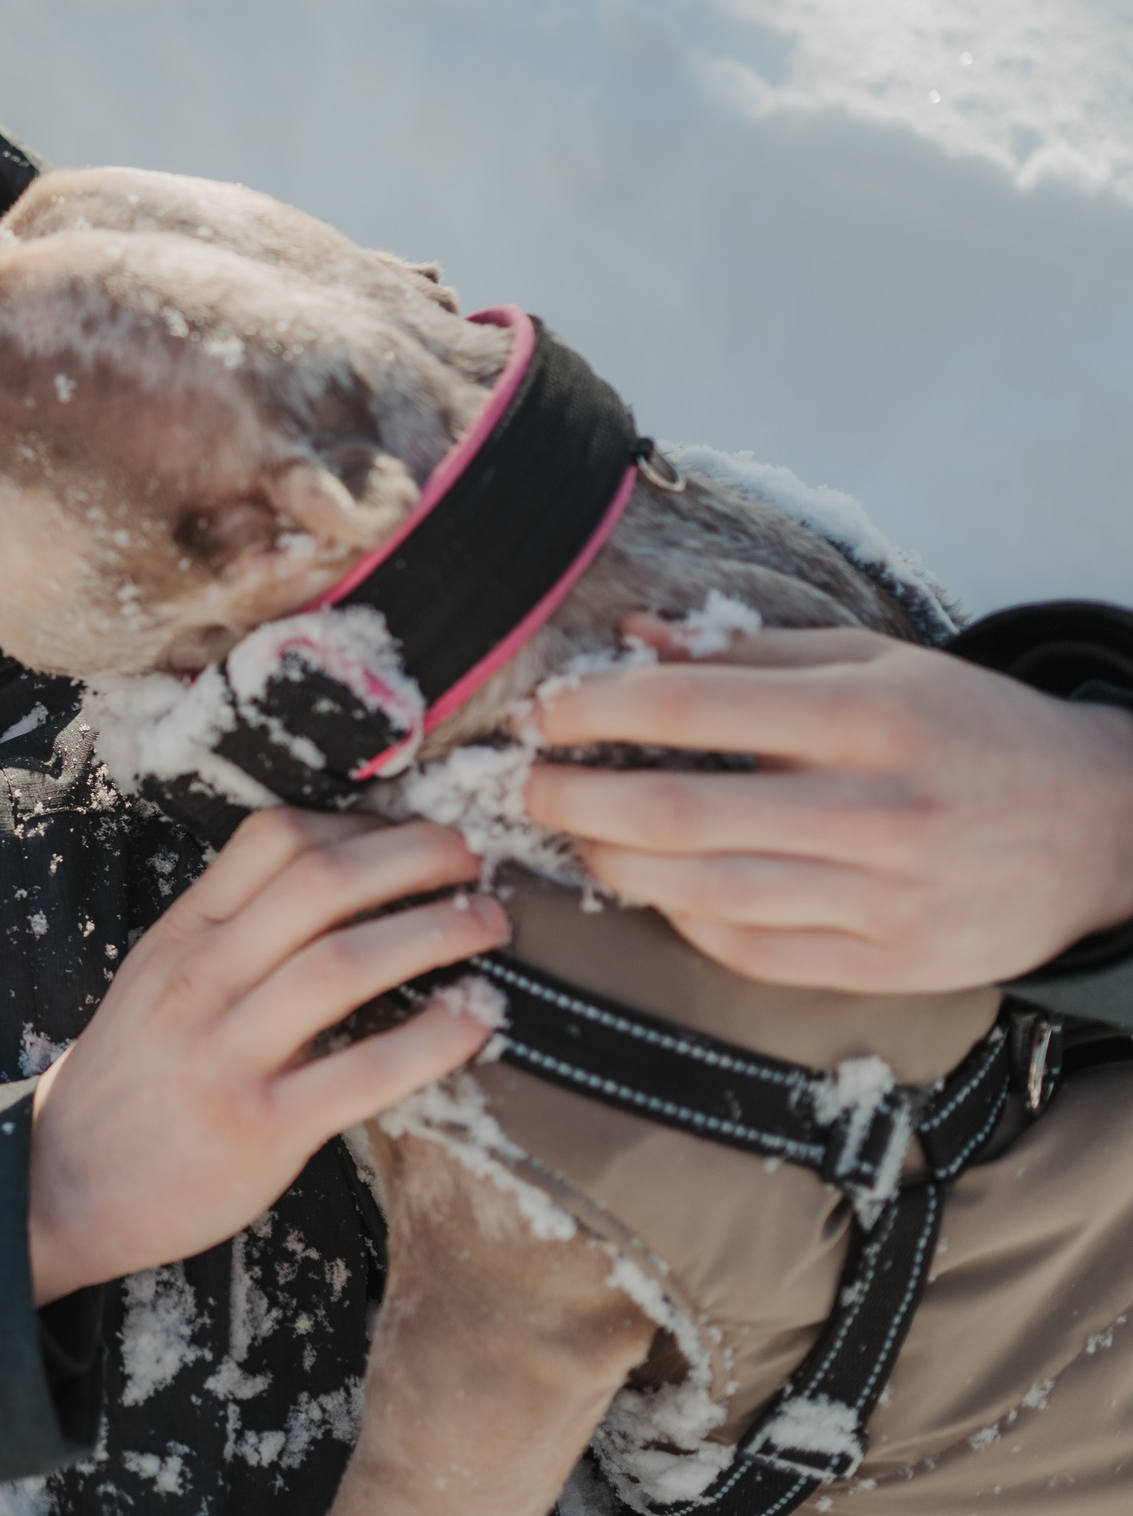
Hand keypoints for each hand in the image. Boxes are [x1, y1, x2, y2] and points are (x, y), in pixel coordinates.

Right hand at [26, 811, 502, 1304]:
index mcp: (181, 935)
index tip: (413, 833)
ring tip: (487, 926)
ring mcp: (228, 1053)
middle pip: (322, 882)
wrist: (62, 1184)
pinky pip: (361, 1071)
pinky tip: (473, 1022)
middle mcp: (201, 980)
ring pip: (345, 964)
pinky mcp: (261, 1127)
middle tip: (471, 861)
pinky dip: (432, 1039)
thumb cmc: (130, 1078)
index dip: (361, 822)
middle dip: (416, 856)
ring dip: (435, 932)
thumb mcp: (158, 979)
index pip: (273, 839)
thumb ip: (231, 931)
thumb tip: (338, 883)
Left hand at [524, 616, 1132, 993]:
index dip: (596, 710)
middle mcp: (875, 808)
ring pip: (702, 892)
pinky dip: (684, 919)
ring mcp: (882, 896)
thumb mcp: (877, 662)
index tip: (540, 713)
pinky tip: (656, 888)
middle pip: (679, 812)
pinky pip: (749, 950)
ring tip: (576, 837)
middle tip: (528, 786)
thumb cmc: (970, 730)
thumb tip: (631, 639)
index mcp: (869, 715)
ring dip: (614, 865)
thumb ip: (750, 655)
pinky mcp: (887, 963)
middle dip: (577, 800)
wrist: (1104, 826)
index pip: (694, 708)